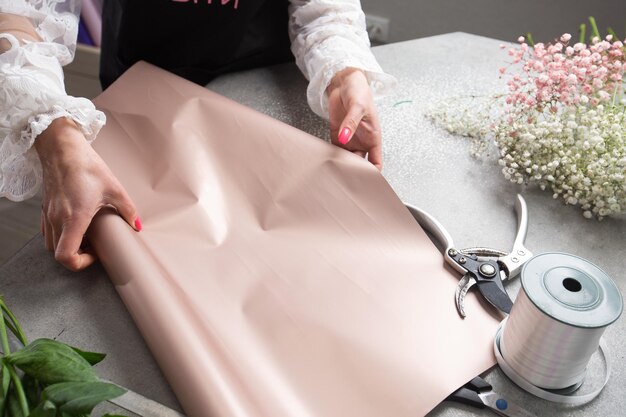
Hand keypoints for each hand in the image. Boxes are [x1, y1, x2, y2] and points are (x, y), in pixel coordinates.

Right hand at [34, 118, 140, 270]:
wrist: (62, 148)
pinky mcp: (45, 207)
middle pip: (58, 253)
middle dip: (78, 255)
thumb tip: (138, 225)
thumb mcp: (114, 188)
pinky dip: (60, 236)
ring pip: (51, 243)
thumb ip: (128, 210)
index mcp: (73, 218)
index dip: (81, 263)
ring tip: (87, 236)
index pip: (65, 256)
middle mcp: (57, 219)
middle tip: (95, 246)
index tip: (96, 253)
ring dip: (69, 246)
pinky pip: (47, 231)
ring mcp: (48, 213)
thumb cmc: (87, 166)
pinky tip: (76, 225)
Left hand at [327, 68, 382, 169]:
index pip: (376, 163)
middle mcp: (362, 142)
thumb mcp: (358, 106)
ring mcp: (349, 140)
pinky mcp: (336, 136)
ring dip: (340, 165)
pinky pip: (334, 151)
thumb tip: (344, 138)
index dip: (372, 174)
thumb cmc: (359, 92)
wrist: (345, 82)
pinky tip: (325, 159)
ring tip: (332, 171)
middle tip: (343, 179)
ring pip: (345, 160)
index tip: (364, 182)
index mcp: (373, 138)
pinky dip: (330, 156)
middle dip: (352, 172)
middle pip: (358, 165)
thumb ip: (351, 123)